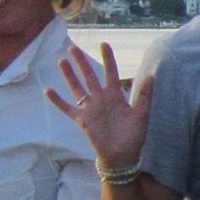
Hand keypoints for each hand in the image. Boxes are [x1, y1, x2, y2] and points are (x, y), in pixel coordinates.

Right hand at [45, 44, 152, 174]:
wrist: (122, 155)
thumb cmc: (133, 135)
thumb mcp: (141, 113)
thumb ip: (144, 94)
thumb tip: (151, 75)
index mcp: (115, 95)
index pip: (110, 72)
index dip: (108, 59)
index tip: (104, 44)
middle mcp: (100, 98)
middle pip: (89, 76)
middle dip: (82, 62)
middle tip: (73, 48)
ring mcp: (90, 108)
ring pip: (77, 87)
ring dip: (69, 75)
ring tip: (61, 61)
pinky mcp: (82, 120)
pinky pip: (67, 108)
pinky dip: (57, 101)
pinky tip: (48, 90)